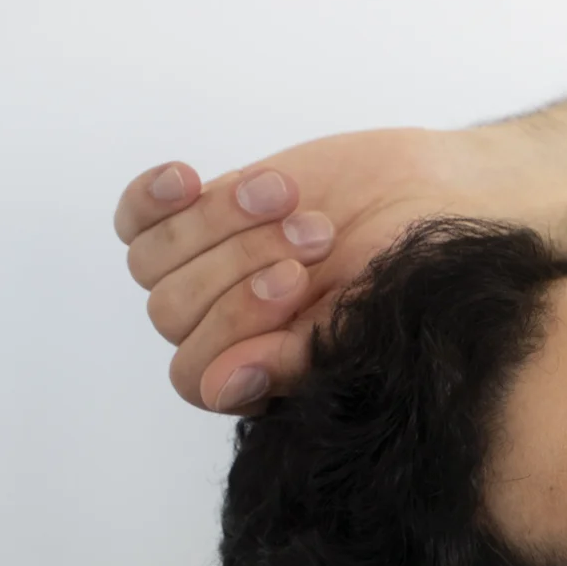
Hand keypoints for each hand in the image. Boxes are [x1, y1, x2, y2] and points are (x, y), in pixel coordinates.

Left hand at [113, 127, 494, 411]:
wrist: (432, 202)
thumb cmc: (411, 272)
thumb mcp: (364, 319)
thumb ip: (294, 357)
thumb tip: (222, 388)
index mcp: (260, 377)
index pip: (196, 374)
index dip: (234, 325)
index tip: (298, 280)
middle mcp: (224, 333)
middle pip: (171, 312)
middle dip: (243, 264)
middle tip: (318, 234)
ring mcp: (205, 274)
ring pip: (152, 263)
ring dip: (219, 223)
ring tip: (289, 196)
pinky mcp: (195, 218)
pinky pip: (134, 219)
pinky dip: (153, 198)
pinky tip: (188, 178)